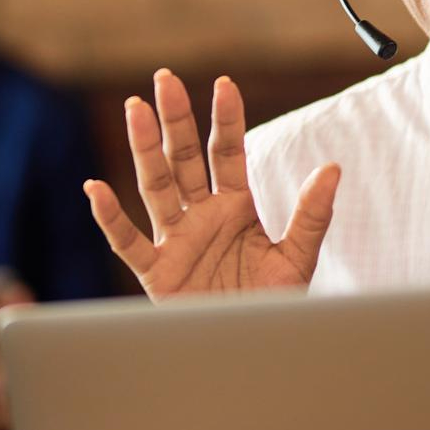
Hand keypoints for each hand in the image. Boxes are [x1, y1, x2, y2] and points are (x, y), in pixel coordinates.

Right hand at [84, 70, 340, 299]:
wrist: (251, 350)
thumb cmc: (272, 304)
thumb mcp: (297, 258)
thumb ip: (311, 214)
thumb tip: (332, 169)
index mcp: (235, 207)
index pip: (226, 153)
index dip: (225, 120)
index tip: (224, 84)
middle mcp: (201, 216)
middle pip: (183, 159)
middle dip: (174, 119)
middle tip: (164, 79)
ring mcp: (175, 240)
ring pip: (155, 186)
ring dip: (143, 149)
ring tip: (134, 109)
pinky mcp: (156, 272)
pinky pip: (127, 241)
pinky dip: (110, 217)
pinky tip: (96, 188)